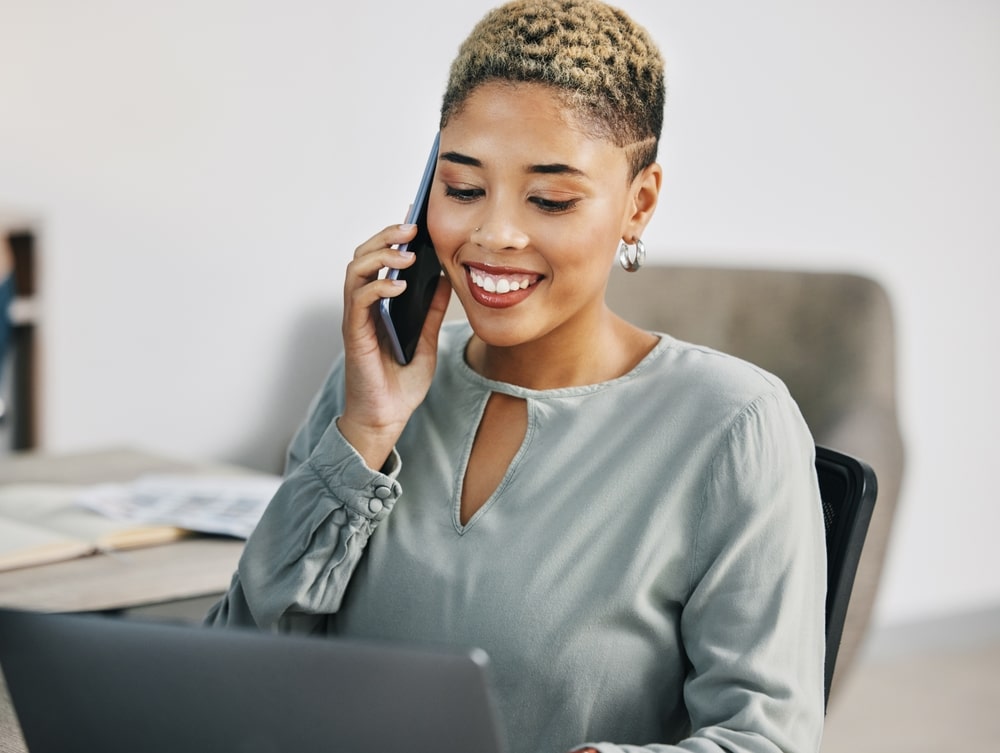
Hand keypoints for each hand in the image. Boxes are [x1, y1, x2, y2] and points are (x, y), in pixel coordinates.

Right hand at [337, 223, 451, 468]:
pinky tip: (399, 285)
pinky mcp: (354, 334)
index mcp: (379, 306)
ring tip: (407, 253)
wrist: (386, 420)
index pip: (379, 260)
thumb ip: (431, 313)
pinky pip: (358, 299)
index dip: (393, 237)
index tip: (415, 219)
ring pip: (356, 270)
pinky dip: (377, 286)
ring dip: (381, 255)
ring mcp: (356, 319)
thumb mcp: (426, 343)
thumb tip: (446, 281)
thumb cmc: (399, 386)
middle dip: (386, 236)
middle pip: (363, 256)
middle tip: (412, 228)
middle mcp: (363, 307)